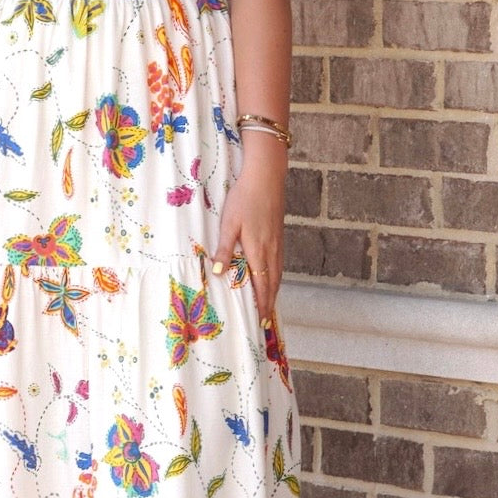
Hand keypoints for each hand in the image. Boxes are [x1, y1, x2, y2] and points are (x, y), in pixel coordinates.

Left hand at [211, 143, 286, 322]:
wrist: (266, 177)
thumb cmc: (244, 198)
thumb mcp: (229, 223)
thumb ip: (224, 249)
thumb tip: (217, 274)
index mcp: (258, 249)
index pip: (261, 284)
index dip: (262, 303)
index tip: (261, 320)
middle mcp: (271, 250)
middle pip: (272, 283)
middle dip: (269, 303)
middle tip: (266, 320)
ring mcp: (278, 242)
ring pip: (277, 273)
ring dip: (273, 291)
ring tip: (269, 305)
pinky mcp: (279, 235)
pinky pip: (279, 263)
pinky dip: (276, 277)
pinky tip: (272, 277)